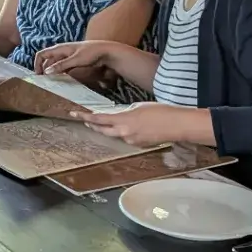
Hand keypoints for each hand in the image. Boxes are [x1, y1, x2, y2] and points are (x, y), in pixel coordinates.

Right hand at [34, 40, 110, 77]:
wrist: (106, 51)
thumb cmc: (91, 53)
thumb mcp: (75, 60)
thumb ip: (61, 65)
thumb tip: (47, 71)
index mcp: (60, 48)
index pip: (42, 54)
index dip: (37, 64)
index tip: (39, 76)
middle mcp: (62, 51)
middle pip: (47, 60)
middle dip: (44, 70)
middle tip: (44, 82)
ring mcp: (68, 56)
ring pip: (55, 64)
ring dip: (52, 72)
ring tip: (52, 83)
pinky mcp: (74, 61)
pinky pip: (62, 67)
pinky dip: (60, 73)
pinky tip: (62, 80)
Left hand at [78, 103, 205, 147]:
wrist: (176, 125)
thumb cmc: (161, 112)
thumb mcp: (140, 106)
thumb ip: (127, 111)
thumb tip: (122, 116)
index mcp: (123, 120)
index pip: (99, 119)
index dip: (85, 117)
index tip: (75, 114)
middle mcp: (124, 132)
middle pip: (102, 130)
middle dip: (93, 125)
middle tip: (85, 120)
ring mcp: (131, 140)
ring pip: (115, 134)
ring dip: (110, 128)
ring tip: (112, 121)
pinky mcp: (138, 145)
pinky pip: (127, 138)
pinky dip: (125, 132)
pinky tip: (135, 126)